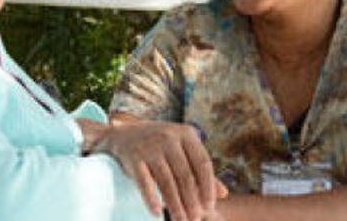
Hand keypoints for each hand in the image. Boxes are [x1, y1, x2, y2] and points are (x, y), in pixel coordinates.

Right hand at [91, 119, 226, 220]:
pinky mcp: (134, 156)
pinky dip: (151, 199)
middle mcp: (168, 137)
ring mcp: (150, 146)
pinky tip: (157, 213)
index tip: (210, 206)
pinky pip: (144, 182)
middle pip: (185, 175)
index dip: (208, 186)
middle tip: (195, 219)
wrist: (123, 134)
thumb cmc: (160, 144)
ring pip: (167, 182)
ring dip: (175, 205)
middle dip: (192, 201)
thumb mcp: (181, 149)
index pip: (203, 162)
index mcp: (185, 133)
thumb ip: (200, 169)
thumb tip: (223, 193)